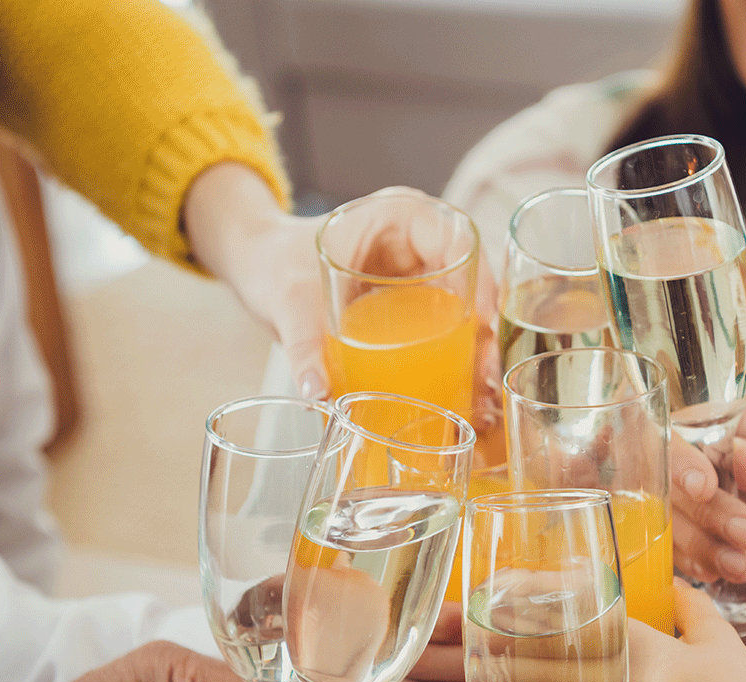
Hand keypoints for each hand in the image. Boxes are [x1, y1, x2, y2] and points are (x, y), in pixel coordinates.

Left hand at [183, 167, 499, 427]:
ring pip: (467, 311)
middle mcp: (420, 241)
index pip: (458, 239)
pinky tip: (464, 400)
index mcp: (399, 215)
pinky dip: (457, 363)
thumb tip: (319, 394)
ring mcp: (421, 275)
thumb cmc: (274, 262)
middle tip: (486, 382)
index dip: (479, 282)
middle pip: (472, 283)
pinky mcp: (415, 306)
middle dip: (484, 335)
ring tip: (482, 402)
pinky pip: (447, 331)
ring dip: (478, 356)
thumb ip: (303, 344)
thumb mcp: (289, 300)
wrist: (259, 267)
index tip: (479, 327)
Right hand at [670, 383, 745, 583]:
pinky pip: (670, 548)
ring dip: (702, 546)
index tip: (705, 486)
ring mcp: (670, 489)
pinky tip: (721, 571)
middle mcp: (673, 448)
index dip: (677, 459)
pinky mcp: (675, 525)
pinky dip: (695, 563)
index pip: (665, 427)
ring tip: (744, 564)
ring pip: (664, 520)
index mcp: (698, 410)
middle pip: (662, 482)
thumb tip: (744, 459)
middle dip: (704, 512)